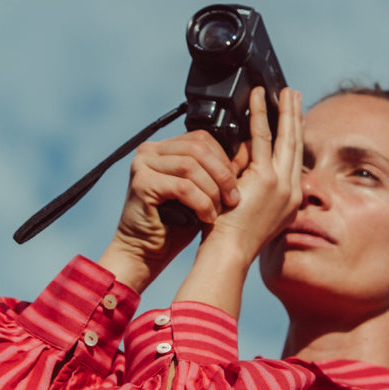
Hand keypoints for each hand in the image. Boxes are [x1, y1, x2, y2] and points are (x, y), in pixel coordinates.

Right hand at [98, 129, 241, 290]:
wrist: (146, 251)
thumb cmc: (175, 225)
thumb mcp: (202, 193)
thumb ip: (216, 173)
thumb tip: (246, 155)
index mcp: (164, 148)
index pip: (202, 138)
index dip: (224, 160)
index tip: (236, 186)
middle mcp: (150, 150)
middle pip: (198, 147)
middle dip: (222, 174)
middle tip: (233, 199)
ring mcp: (143, 164)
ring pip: (191, 165)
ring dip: (212, 190)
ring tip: (218, 211)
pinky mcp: (142, 183)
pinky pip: (182, 186)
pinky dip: (200, 202)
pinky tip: (206, 218)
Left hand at [172, 88, 302, 318]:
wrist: (228, 254)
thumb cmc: (231, 239)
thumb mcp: (248, 209)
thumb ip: (250, 185)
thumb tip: (240, 160)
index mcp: (289, 202)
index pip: (294, 160)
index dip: (295, 135)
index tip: (294, 117)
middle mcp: (291, 192)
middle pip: (296, 145)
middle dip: (296, 117)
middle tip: (294, 94)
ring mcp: (281, 185)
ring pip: (285, 137)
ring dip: (283, 110)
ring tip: (283, 90)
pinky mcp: (265, 179)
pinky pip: (263, 138)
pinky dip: (260, 114)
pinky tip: (258, 97)